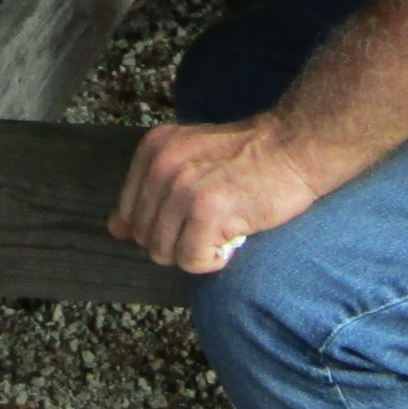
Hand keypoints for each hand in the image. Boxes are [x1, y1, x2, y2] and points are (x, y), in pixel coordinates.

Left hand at [109, 115, 324, 274]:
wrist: (293, 147)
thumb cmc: (247, 158)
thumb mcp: (188, 161)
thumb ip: (148, 193)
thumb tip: (114, 228)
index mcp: (152, 149)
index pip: (129, 213)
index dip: (161, 225)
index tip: (193, 213)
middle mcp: (161, 165)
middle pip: (145, 237)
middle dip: (178, 241)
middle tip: (212, 221)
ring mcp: (182, 187)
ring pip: (164, 253)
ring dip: (196, 251)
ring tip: (223, 228)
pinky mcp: (206, 211)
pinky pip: (192, 261)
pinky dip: (214, 260)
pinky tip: (234, 238)